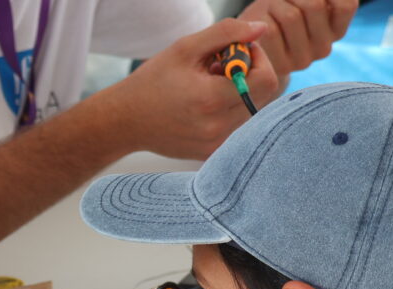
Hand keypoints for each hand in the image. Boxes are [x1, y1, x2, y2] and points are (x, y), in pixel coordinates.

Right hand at [117, 18, 278, 159]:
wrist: (126, 121)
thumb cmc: (153, 81)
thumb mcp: (185, 48)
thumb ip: (226, 33)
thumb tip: (261, 30)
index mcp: (211, 99)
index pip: (266, 79)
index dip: (258, 59)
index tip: (236, 53)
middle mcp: (217, 126)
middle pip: (263, 96)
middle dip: (249, 75)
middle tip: (221, 69)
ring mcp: (215, 144)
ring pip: (252, 112)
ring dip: (239, 94)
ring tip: (210, 88)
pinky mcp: (211, 153)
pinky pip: (238, 128)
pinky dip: (229, 112)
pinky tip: (206, 106)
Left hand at [239, 0, 357, 76]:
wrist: (254, 43)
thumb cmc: (281, 10)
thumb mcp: (304, 2)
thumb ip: (320, 0)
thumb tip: (322, 1)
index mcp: (337, 29)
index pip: (346, 5)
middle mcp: (324, 49)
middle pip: (314, 5)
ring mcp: (303, 60)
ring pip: (291, 16)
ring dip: (277, 2)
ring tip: (273, 7)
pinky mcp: (280, 66)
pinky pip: (271, 31)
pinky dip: (263, 17)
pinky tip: (261, 24)